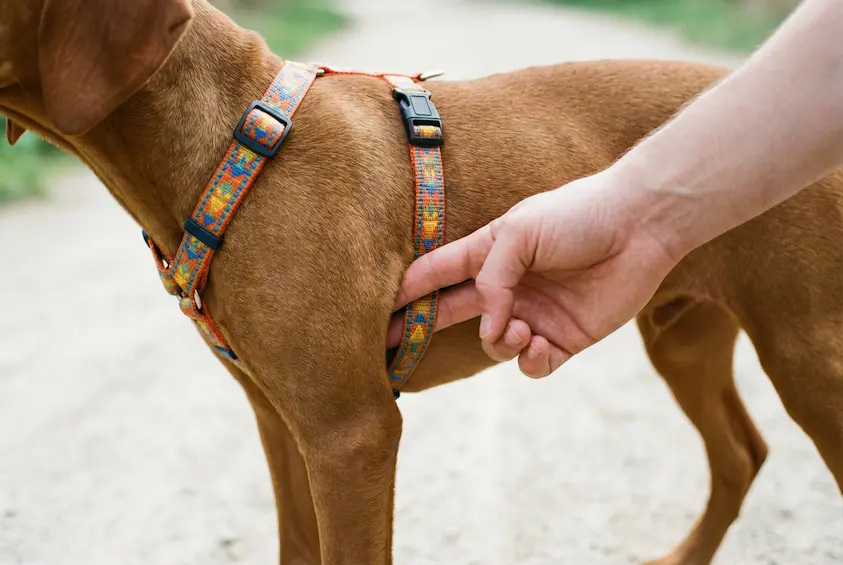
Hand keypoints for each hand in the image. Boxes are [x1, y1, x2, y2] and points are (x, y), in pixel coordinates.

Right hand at [387, 170, 678, 377]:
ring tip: (521, 328)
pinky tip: (540, 342)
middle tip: (393, 351)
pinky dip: (529, 360)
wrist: (640, 227)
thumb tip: (487, 322)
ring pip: (493, 343)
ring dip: (498, 341)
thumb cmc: (576, 216)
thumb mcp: (519, 232)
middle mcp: (506, 287)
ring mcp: (534, 313)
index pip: (436, 273)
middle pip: (450, 313)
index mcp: (489, 253)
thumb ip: (490, 275)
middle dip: (420, 329)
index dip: (406, 290)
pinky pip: (532, 364)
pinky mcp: (564, 338)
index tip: (377, 308)